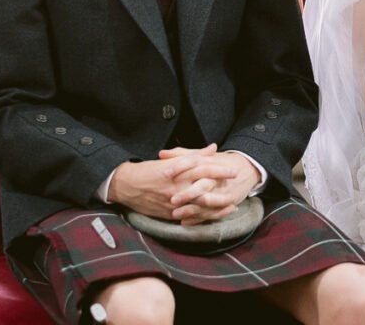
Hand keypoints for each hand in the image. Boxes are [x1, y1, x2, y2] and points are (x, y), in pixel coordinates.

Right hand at [108, 143, 239, 220]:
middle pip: (205, 186)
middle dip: (222, 188)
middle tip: (237, 187)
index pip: (203, 168)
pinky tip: (214, 216)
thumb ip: (194, 155)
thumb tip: (213, 148)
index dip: (220, 169)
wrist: (126, 186)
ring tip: (232, 204)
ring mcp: (174, 201)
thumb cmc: (149, 170)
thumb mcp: (171, 159)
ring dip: (217, 206)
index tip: (234, 170)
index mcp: (178, 169)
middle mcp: (177, 185)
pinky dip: (204, 216)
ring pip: (199, 204)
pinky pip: (190, 216)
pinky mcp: (169, 213)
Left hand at [160, 147, 260, 224]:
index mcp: (210, 161)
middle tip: (172, 200)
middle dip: (188, 193)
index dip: (180, 166)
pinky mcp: (228, 202)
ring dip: (192, 210)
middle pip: (202, 185)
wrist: (247, 168)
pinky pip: (214, 213)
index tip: (166, 173)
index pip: (194, 161)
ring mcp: (224, 190)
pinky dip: (199, 218)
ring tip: (176, 214)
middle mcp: (217, 176)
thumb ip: (182, 154)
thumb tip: (162, 154)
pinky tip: (186, 221)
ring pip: (208, 202)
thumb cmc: (220, 162)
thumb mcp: (203, 156)